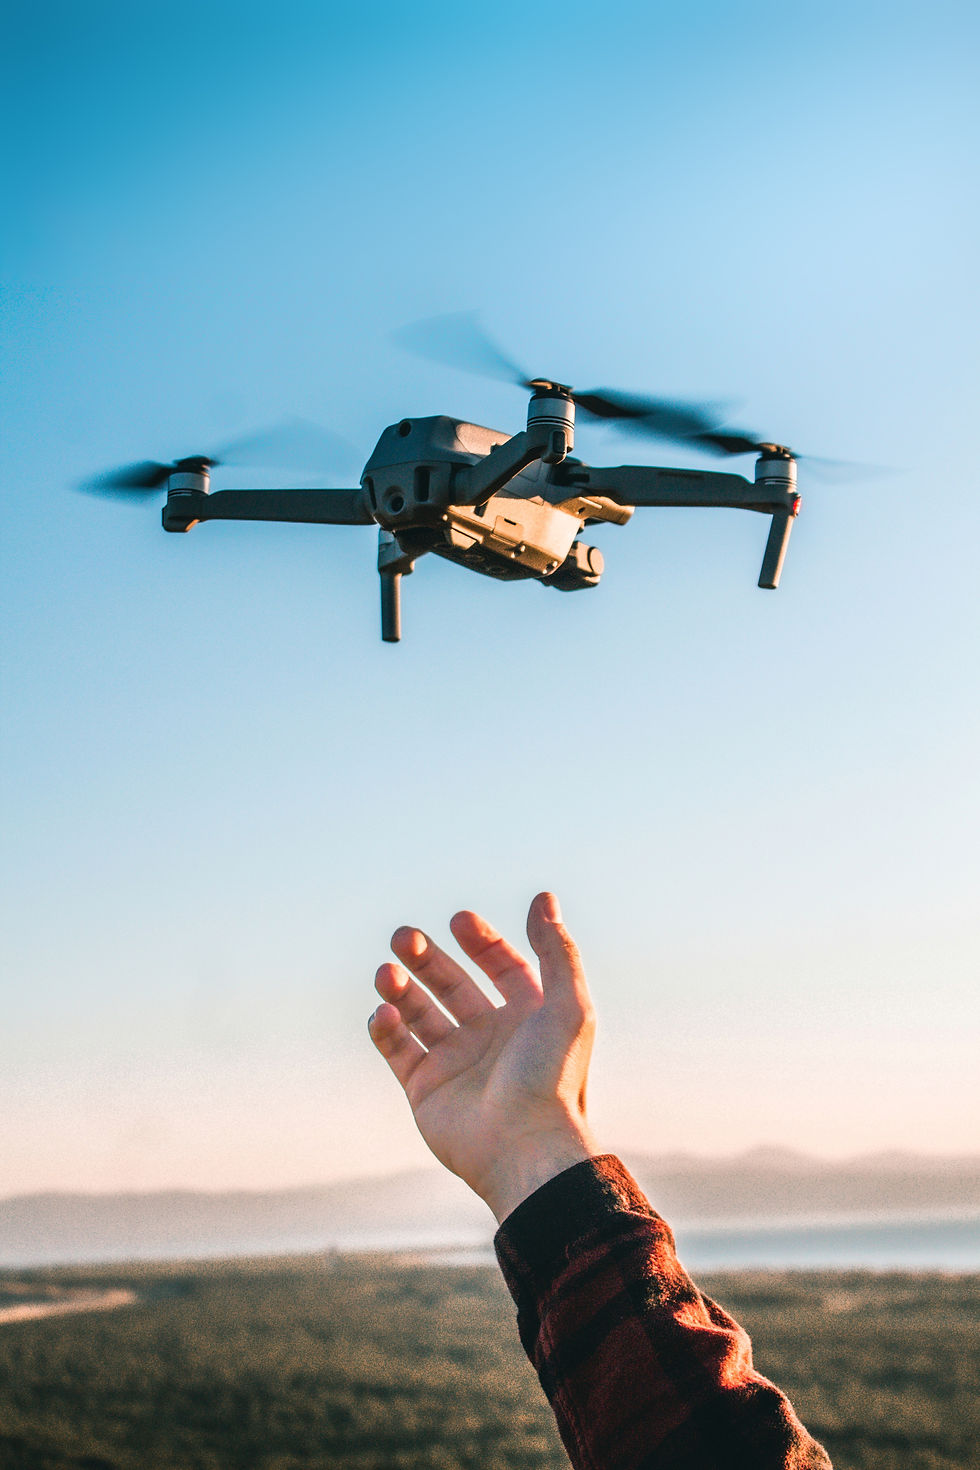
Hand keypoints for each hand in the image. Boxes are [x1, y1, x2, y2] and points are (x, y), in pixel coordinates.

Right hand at [368, 892, 599, 1222]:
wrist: (525, 1148)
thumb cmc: (553, 1077)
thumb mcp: (568, 1005)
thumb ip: (557, 950)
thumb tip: (544, 897)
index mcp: (527, 1016)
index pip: (500, 966)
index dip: (480, 941)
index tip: (458, 921)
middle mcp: (490, 1037)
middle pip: (451, 983)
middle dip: (426, 958)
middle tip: (402, 937)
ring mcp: (456, 1063)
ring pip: (419, 1013)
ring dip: (399, 988)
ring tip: (385, 973)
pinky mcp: (425, 1091)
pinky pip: (398, 1050)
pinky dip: (386, 1029)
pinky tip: (383, 1013)